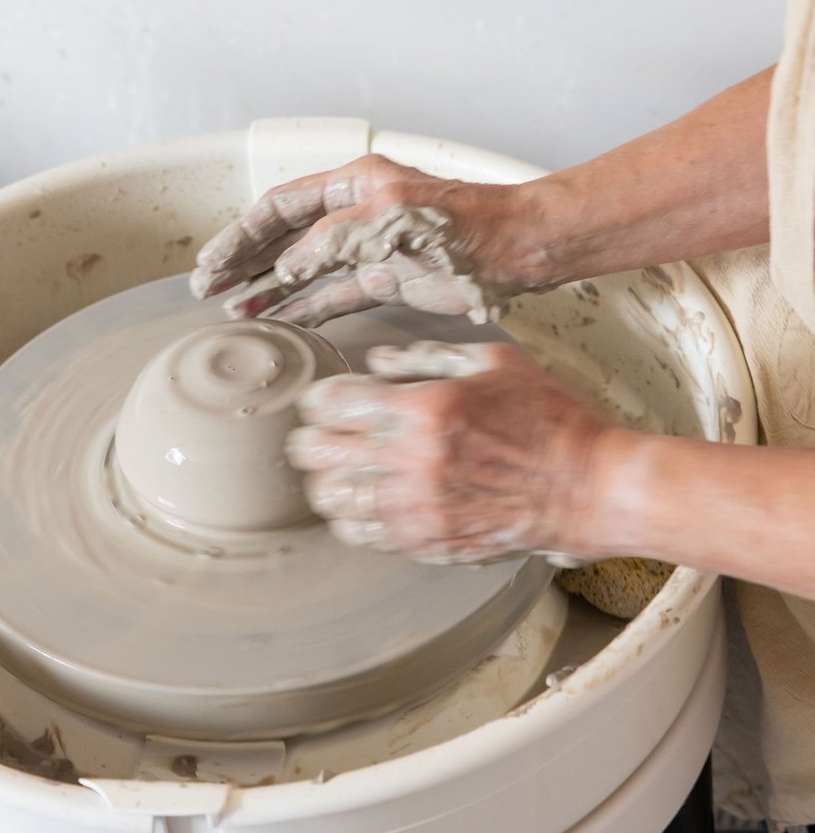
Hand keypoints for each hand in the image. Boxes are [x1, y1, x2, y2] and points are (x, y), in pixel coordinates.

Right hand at [190, 154, 549, 326]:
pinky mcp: (388, 280)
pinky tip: (280, 319)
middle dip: (245, 260)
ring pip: (305, 269)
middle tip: (208, 286)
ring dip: (270, 289)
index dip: (242, 233)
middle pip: (285, 236)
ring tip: (235, 309)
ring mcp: (370, 247)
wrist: (516, 249)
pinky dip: (305, 308)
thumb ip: (329, 243)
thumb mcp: (383, 222)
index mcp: (353, 182)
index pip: (280, 206)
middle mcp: (356, 211)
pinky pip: (335, 294)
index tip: (212, 260)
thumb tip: (287, 268)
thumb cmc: (463, 223)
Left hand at [285, 340, 613, 562]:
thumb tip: (374, 362)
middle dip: (310, 440)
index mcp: (425, 409)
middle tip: (316, 434)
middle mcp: (414, 462)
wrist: (589, 486)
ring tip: (336, 470)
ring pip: (333, 500)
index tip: (323, 399)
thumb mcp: (491, 361)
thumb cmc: (547, 417)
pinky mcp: (430, 543)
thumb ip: (425, 355)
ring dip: (326, 481)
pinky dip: (352, 518)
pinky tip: (362, 502)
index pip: (334, 404)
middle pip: (320, 454)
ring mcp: (420, 510)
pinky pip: (365, 536)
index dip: (318, 399)